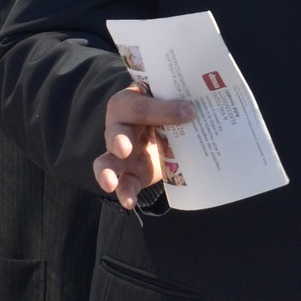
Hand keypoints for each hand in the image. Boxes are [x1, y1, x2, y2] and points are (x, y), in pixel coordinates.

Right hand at [94, 84, 196, 209]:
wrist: (170, 123)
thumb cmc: (168, 103)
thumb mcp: (173, 99)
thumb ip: (180, 102)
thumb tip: (194, 111)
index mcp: (130, 102)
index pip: (138, 105)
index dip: (161, 110)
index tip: (189, 113)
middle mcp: (120, 127)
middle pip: (115, 132)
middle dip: (118, 140)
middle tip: (124, 148)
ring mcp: (122, 153)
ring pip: (107, 162)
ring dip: (107, 172)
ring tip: (110, 182)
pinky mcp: (131, 172)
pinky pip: (124, 184)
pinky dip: (125, 193)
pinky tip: (130, 201)